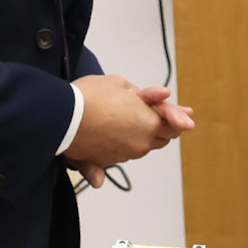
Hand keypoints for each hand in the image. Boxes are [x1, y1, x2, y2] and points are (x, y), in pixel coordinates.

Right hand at [63, 73, 193, 168]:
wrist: (59, 117)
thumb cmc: (90, 96)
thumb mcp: (121, 85)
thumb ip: (148, 96)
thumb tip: (165, 96)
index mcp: (149, 124)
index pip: (174, 123)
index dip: (178, 117)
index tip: (187, 115)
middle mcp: (140, 144)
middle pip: (161, 138)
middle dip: (161, 126)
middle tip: (158, 114)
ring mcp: (123, 155)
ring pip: (141, 146)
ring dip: (141, 135)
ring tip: (130, 119)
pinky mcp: (106, 162)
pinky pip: (121, 154)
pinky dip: (122, 144)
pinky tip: (113, 133)